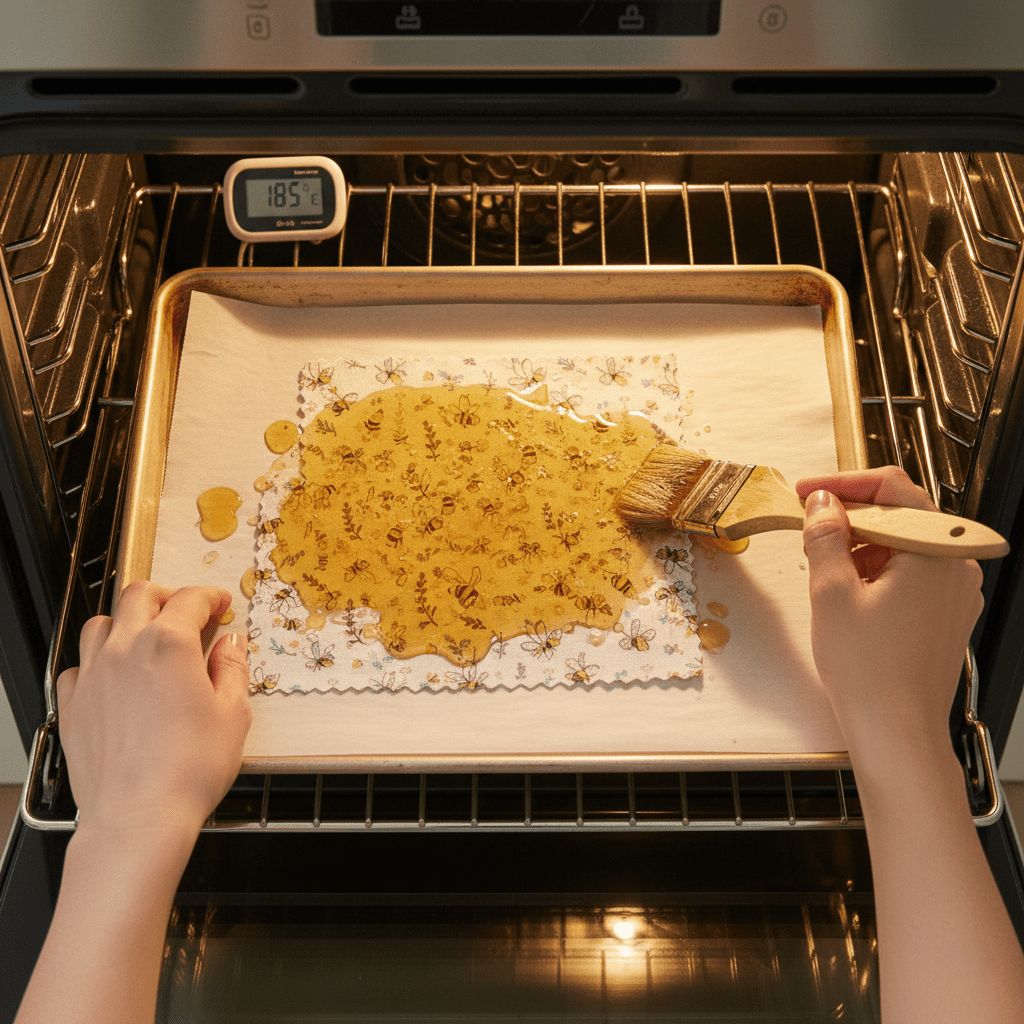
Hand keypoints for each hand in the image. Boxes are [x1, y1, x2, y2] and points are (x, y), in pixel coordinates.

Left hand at [56, 582, 252, 839]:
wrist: (139, 817)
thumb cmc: (189, 770)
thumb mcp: (233, 714)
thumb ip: (232, 669)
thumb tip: (231, 644)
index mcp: (169, 644)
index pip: (190, 599)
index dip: (210, 596)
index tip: (220, 604)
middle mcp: (126, 649)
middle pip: (139, 595)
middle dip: (167, 596)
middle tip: (185, 611)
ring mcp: (94, 676)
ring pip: (101, 623)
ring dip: (127, 620)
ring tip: (145, 637)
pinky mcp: (73, 705)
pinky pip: (78, 666)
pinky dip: (97, 661)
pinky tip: (114, 677)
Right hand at [795, 467, 983, 764]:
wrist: (897, 732)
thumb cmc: (871, 674)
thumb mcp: (831, 593)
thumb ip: (825, 537)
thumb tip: (822, 504)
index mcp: (934, 552)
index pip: (892, 488)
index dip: (843, 483)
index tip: (809, 492)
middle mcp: (955, 566)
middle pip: (901, 516)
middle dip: (850, 517)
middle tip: (809, 527)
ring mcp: (955, 592)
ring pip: (905, 546)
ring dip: (863, 546)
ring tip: (825, 570)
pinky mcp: (946, 613)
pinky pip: (912, 573)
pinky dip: (878, 571)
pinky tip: (848, 592)